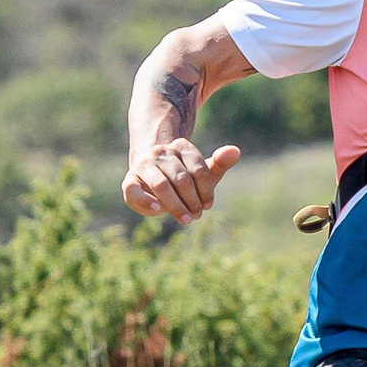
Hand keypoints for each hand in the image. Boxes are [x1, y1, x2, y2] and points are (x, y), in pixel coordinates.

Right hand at [123, 139, 240, 223]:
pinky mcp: (131, 179)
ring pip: (161, 186)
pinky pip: (133, 190)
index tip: (208, 206)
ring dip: (176, 206)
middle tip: (197, 215)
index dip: (206, 191)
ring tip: (187, 219)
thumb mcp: (203, 172)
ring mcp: (144, 164)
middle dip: (192, 201)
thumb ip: (219, 164)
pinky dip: (146, 202)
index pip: (199, 170)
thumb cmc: (184, 175)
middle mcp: (161, 152)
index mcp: (182, 146)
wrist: (154, 173)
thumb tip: (235, 151)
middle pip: (182, 179)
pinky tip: (159, 210)